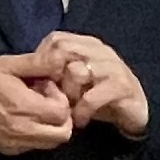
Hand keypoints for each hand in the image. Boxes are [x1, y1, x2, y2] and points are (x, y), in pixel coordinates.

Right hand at [0, 53, 74, 153]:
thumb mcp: (6, 64)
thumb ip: (36, 62)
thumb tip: (60, 59)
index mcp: (23, 107)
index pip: (62, 111)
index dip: (60, 98)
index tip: (46, 88)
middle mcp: (23, 130)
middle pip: (63, 132)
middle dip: (62, 115)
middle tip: (47, 101)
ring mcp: (18, 143)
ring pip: (53, 142)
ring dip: (53, 127)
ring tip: (39, 111)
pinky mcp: (13, 150)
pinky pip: (38, 146)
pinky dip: (40, 135)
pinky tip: (28, 120)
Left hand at [34, 31, 148, 138]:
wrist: (131, 115)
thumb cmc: (96, 96)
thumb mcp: (72, 82)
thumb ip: (54, 71)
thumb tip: (28, 72)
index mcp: (87, 44)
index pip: (56, 39)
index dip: (43, 61)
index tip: (42, 82)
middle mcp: (100, 50)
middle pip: (63, 51)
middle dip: (53, 77)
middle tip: (54, 97)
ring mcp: (113, 66)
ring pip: (76, 71)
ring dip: (68, 94)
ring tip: (68, 109)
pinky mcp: (123, 86)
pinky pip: (93, 96)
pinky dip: (82, 110)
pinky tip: (80, 120)